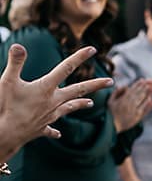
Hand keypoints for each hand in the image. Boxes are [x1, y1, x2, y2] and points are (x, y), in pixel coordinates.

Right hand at [0, 42, 112, 160]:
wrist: (5, 135)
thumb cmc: (5, 107)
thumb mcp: (8, 81)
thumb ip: (15, 63)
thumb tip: (18, 45)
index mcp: (46, 88)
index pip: (66, 68)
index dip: (79, 57)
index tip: (92, 49)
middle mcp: (53, 102)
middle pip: (79, 90)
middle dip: (95, 85)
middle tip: (111, 81)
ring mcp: (49, 116)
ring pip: (69, 108)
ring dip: (80, 104)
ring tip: (90, 103)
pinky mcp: (41, 128)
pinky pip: (50, 129)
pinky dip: (54, 131)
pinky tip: (58, 133)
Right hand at [110, 77, 151, 131]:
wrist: (111, 128)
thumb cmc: (110, 114)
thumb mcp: (110, 102)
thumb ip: (116, 93)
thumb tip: (124, 86)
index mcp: (122, 100)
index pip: (132, 90)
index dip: (138, 84)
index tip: (143, 79)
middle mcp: (129, 105)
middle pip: (139, 94)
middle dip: (145, 87)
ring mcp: (134, 111)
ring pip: (143, 101)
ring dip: (149, 94)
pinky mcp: (137, 118)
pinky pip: (145, 111)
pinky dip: (149, 106)